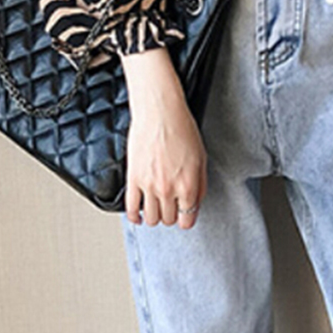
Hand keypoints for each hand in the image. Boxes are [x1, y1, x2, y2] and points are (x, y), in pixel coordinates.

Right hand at [119, 47, 207, 228]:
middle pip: (168, 220)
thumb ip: (200, 184)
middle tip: (170, 207)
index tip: (184, 217)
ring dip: (154, 217)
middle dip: (171, 215)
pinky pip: (131, 208)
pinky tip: (137, 216)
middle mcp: (169, 189)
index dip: (186, 219)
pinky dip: (134, 217)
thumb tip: (196, 202)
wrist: (160, 112)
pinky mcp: (133, 179)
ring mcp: (149, 186)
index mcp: (188, 185)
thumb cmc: (181, 129)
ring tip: (156, 208)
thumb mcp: (201, 157)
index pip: (187, 219)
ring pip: (151, 218)